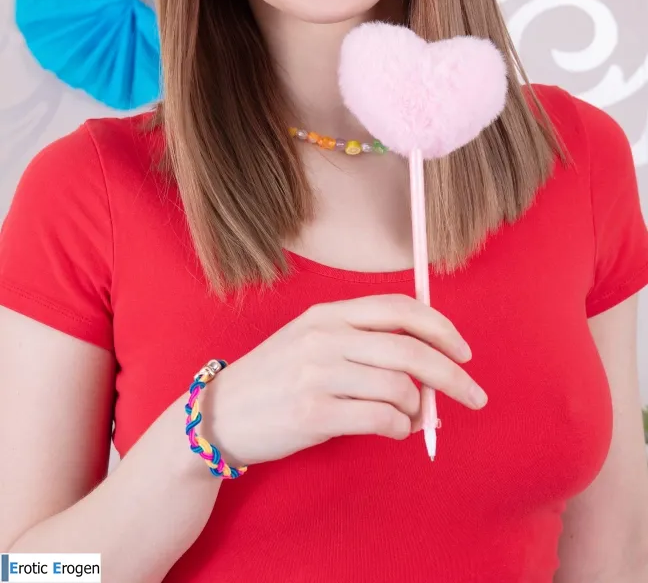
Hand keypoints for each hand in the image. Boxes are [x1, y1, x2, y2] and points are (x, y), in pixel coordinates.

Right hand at [203, 293, 486, 468]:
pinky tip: (393, 430)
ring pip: (400, 389)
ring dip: (418, 409)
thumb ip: (363, 344)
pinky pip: (380, 419)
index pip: (399, 309)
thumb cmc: (276, 379)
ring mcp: (317, 374)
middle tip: (474, 395)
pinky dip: (399, 428)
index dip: (440, 328)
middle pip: (410, 350)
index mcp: (328, 314)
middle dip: (452, 375)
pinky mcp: (312, 413)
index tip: (464, 352)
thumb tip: (427, 364)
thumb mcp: (311, 341)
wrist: (219, 415)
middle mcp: (324, 337)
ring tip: (411, 418)